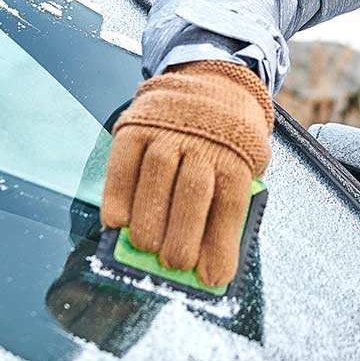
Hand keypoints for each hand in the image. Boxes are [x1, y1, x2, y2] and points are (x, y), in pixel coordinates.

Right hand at [99, 59, 271, 288]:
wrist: (213, 81)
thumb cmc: (228, 139)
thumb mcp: (244, 165)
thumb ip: (223, 206)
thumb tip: (204, 262)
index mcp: (237, 153)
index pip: (230, 204)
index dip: (220, 244)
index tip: (212, 279)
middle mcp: (203, 139)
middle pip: (192, 191)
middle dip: (182, 235)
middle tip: (173, 265)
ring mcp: (167, 129)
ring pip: (156, 177)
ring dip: (148, 220)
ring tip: (144, 249)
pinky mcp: (137, 124)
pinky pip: (123, 162)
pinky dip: (116, 195)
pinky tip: (116, 222)